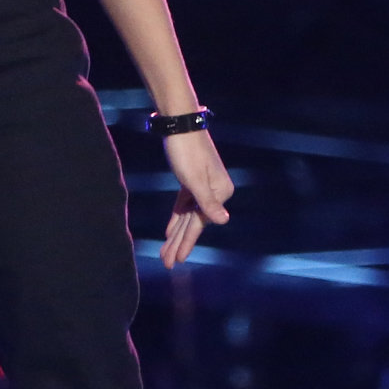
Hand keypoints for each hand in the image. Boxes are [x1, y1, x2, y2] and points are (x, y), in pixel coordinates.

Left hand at [159, 129, 231, 267]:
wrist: (180, 125)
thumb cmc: (186, 151)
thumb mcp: (194, 180)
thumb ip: (207, 202)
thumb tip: (223, 221)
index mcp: (221, 192)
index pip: (200, 223)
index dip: (186, 243)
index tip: (176, 260)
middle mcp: (217, 191)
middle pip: (194, 222)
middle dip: (179, 243)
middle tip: (167, 263)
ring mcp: (205, 186)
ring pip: (189, 215)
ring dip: (177, 234)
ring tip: (166, 253)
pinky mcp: (193, 180)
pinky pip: (185, 205)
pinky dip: (177, 218)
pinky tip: (169, 232)